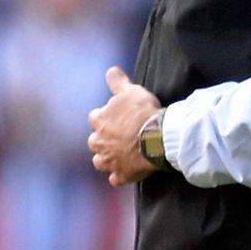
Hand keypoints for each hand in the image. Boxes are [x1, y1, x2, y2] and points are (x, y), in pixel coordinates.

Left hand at [87, 66, 162, 185]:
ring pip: (100, 162)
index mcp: (99, 121)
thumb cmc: (143, 112)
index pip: (95, 117)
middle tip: (118, 137)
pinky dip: (120, 176)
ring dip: (107, 159)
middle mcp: (98, 142)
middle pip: (94, 142)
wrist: (156, 137)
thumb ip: (118, 82)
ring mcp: (109, 160)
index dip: (105, 117)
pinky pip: (116, 179)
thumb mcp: (131, 91)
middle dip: (102, 140)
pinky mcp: (121, 175)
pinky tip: (127, 173)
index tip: (115, 117)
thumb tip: (111, 70)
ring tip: (119, 156)